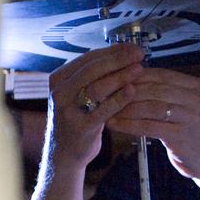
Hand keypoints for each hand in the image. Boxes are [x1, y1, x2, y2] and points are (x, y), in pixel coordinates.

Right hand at [45, 43, 144, 169]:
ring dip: (120, 76)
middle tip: (138, 54)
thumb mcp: (79, 93)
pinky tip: (132, 90)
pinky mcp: (81, 127)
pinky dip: (119, 98)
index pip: (88, 58)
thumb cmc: (78, 118)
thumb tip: (122, 51)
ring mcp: (69, 110)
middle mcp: (60, 92)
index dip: (112, 51)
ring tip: (139, 69)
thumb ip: (95, 75)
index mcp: (59, 79)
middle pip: (92, 69)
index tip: (131, 47)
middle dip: (118, 59)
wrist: (64, 153)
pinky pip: (103, 110)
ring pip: (97, 87)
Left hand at [108, 67, 199, 199]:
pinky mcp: (181, 135)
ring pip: (150, 106)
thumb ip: (170, 94)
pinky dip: (129, 124)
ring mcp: (191, 117)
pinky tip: (115, 124)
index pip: (161, 74)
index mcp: (198, 87)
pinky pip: (149, 126)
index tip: (116, 78)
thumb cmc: (198, 136)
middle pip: (154, 88)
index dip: (136, 75)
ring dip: (125, 107)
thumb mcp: (190, 108)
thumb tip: (135, 81)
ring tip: (106, 109)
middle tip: (106, 92)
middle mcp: (197, 98)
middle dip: (127, 90)